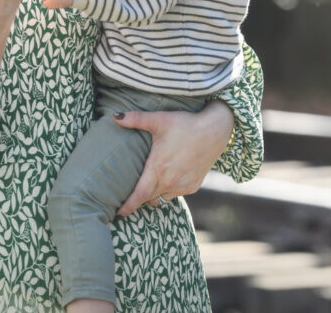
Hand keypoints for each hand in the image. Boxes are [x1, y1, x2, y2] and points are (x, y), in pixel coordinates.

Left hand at [114, 101, 233, 216]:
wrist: (215, 130)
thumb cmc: (185, 124)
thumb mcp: (159, 119)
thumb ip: (135, 119)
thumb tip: (115, 116)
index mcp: (158, 169)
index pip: (138, 195)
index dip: (127, 206)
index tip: (118, 214)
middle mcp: (170, 181)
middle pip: (148, 198)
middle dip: (138, 200)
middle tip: (128, 197)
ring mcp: (183, 186)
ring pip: (161, 198)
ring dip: (153, 195)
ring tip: (147, 187)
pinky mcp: (193, 186)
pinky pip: (175, 194)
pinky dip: (168, 190)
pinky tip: (167, 180)